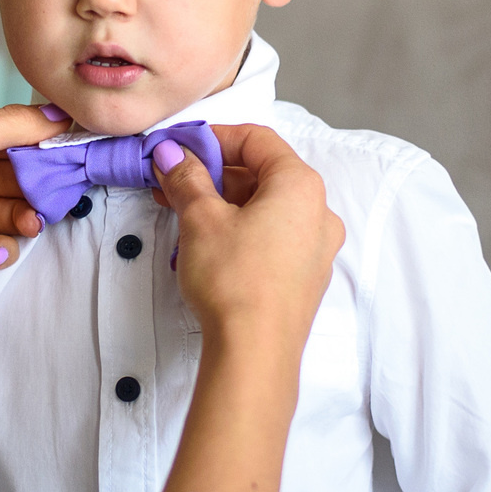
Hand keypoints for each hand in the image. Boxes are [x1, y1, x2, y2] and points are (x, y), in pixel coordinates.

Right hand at [139, 125, 342, 491]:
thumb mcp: (201, 219)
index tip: (179, 148)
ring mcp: (317, 248)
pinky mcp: (306, 278)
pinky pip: (274, 238)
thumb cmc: (232, 277)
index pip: (258, 140)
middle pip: (264, 174)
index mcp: (301, 185)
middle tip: (171, 181)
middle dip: (214, 174)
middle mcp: (319, 211)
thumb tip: (171, 153)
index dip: (214, 138)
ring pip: (267, 208)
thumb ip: (186, 178)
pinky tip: (208, 242)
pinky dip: (241, 230)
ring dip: (224, 203)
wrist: (255, 353)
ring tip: (180, 211)